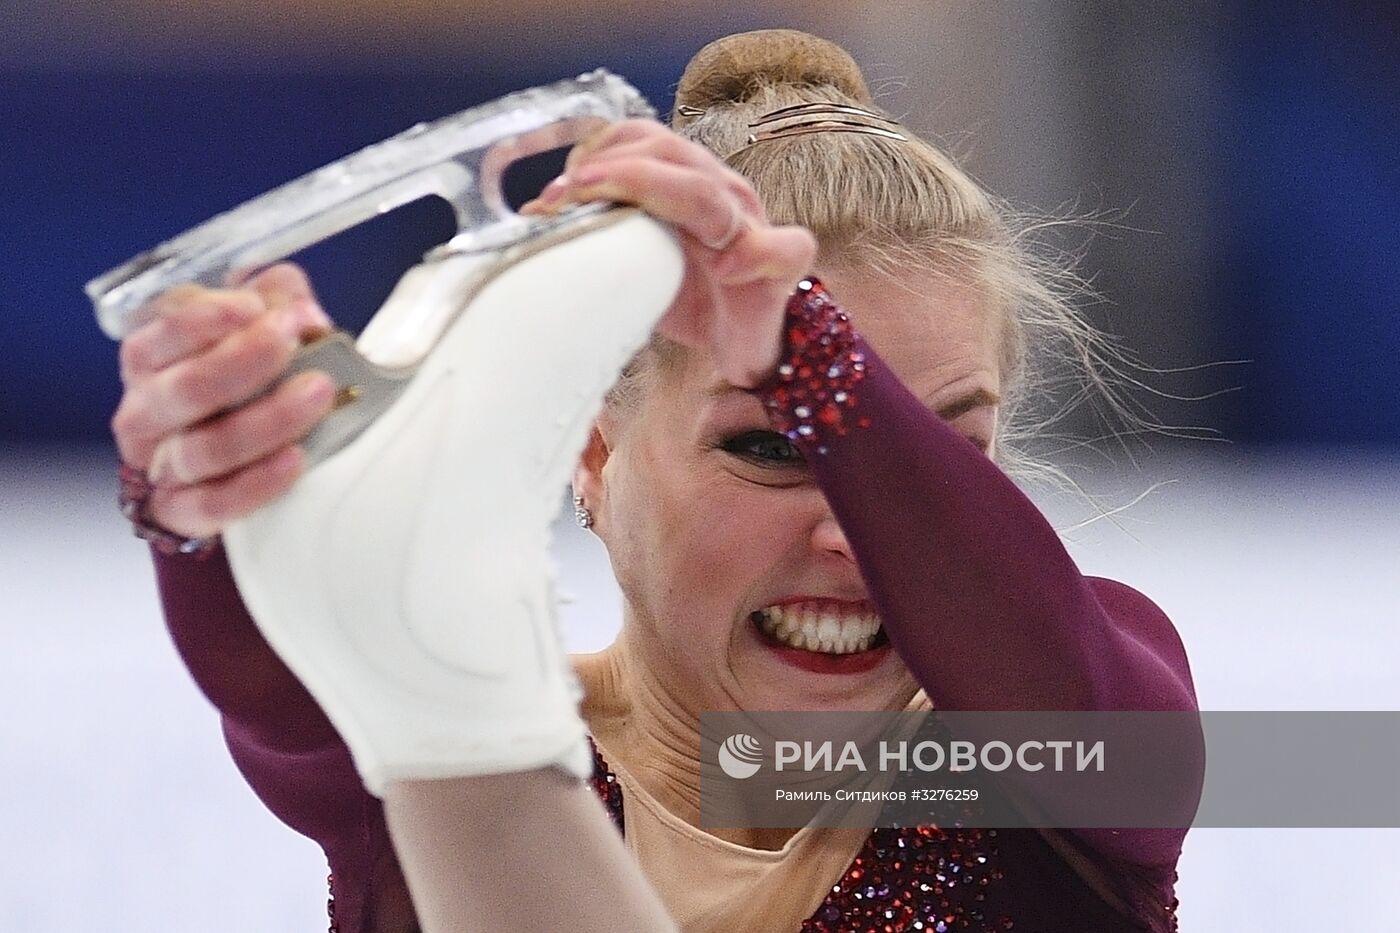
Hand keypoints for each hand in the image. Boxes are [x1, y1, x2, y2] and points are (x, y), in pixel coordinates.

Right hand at [111, 264, 336, 537]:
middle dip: (244, 361)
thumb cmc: (243, 380)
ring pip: (204, 448)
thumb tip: (303, 311)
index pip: (164, 329)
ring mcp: (157, 463)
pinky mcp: (178, 512)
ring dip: (266, 421)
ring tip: (318, 394)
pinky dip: (254, 485)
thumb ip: (278, 302)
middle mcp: (145, 408)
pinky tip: (296, 460)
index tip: (254, 307)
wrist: (230, 462)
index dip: (207, 317)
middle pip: (186, 387)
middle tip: (293, 342)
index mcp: (152, 354)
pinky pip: (211, 505)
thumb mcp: (260, 324)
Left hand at [521, 119, 816, 387]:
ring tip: (610, 207)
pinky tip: (725, 267)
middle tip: (565, 196)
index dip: (599, 154)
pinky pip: (782, 247)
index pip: (645, 140)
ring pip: (712, 192)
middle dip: (612, 168)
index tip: (556, 191)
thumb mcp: (635, 262)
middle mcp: (721, 193)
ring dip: (657, 191)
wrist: (742, 346)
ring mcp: (754, 226)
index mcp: (687, 184)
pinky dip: (754, 252)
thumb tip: (533, 214)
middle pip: (671, 154)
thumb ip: (596, 233)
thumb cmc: (691, 298)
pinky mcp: (780, 268)